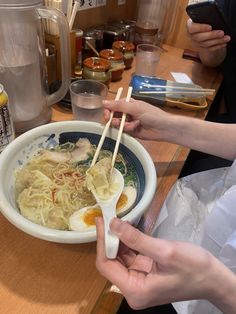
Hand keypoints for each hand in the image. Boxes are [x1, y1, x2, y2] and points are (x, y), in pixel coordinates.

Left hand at [96, 218, 235, 311]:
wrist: (214, 278)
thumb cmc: (193, 267)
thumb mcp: (164, 251)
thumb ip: (136, 239)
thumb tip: (113, 224)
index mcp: (135, 290)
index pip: (106, 265)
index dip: (101, 242)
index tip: (101, 221)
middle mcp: (133, 288)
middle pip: (111, 261)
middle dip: (109, 238)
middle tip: (107, 216)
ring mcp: (139, 280)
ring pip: (120, 257)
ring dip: (118, 238)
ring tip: (116, 219)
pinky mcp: (145, 272)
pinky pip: (131, 256)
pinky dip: (128, 241)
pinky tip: (127, 228)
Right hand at [103, 98, 170, 140]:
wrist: (163, 128)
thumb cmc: (151, 114)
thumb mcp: (135, 108)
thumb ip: (119, 106)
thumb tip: (103, 103)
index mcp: (128, 103)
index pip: (113, 105)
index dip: (108, 110)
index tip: (107, 115)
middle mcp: (127, 112)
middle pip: (113, 116)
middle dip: (114, 120)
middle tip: (117, 123)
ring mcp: (129, 122)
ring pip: (118, 125)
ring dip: (123, 125)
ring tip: (133, 126)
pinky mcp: (131, 132)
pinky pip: (123, 131)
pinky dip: (128, 130)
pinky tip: (135, 129)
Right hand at [187, 19, 230, 51]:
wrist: (204, 27)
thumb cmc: (204, 19)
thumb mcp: (204, 16)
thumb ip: (206, 17)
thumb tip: (213, 17)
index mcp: (190, 26)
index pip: (192, 28)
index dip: (200, 28)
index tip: (210, 27)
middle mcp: (191, 36)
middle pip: (199, 38)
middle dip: (212, 35)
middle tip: (221, 33)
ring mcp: (196, 43)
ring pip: (206, 44)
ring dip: (217, 41)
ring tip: (226, 38)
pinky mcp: (202, 48)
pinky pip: (209, 49)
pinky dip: (218, 46)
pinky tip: (224, 43)